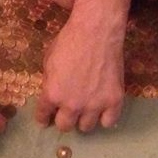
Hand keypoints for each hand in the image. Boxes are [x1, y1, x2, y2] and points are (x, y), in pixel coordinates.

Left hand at [35, 14, 125, 132]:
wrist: (96, 30)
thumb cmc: (69, 40)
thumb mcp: (48, 60)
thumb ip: (49, 82)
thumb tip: (51, 94)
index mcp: (52, 94)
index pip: (43, 116)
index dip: (43, 117)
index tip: (45, 118)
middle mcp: (72, 105)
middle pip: (64, 126)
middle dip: (64, 119)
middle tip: (68, 111)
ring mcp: (94, 105)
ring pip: (86, 127)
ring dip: (84, 119)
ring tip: (86, 110)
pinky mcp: (114, 101)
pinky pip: (109, 122)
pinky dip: (105, 118)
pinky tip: (103, 110)